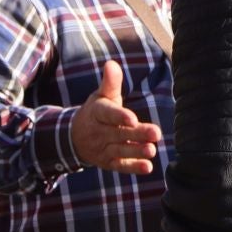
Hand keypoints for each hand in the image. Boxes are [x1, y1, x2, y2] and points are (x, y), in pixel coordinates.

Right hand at [71, 60, 160, 174]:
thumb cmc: (96, 111)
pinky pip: (119, 166)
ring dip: (136, 151)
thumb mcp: (101, 96)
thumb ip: (110, 82)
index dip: (119, 117)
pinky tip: (147, 167)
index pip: (107, 114)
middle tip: (156, 133)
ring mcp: (102, 149)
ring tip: (152, 150)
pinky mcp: (107, 163)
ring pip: (120, 151)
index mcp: (97, 113)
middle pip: (118, 134)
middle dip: (137, 134)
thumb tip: (112, 64)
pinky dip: (132, 168)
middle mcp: (98, 132)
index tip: (132, 118)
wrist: (75, 137)